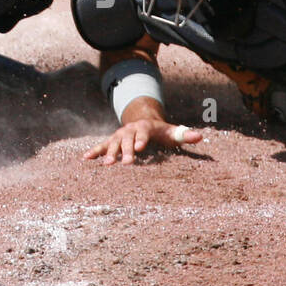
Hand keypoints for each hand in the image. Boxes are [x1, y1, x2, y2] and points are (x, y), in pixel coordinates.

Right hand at [82, 119, 203, 164]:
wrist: (143, 120)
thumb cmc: (161, 132)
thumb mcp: (173, 132)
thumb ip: (185, 135)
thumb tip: (201, 137)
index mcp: (145, 127)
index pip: (144, 134)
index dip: (142, 140)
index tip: (140, 149)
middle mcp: (130, 130)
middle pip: (127, 141)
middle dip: (126, 151)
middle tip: (126, 163)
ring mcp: (119, 135)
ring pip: (112, 144)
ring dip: (108, 154)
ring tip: (106, 165)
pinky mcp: (111, 141)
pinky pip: (101, 146)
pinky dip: (93, 152)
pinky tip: (85, 159)